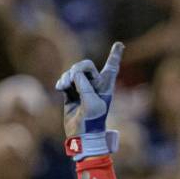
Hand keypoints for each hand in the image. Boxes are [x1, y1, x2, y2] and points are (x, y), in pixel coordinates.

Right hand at [56, 41, 123, 158]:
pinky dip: (62, 82)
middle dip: (78, 69)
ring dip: (67, 77)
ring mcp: (83, 89)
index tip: (119, 44)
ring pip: (73, 72)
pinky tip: (59, 88)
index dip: (115, 55)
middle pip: (86, 65)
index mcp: (106, 86)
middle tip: (72, 79)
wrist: (82, 135)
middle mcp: (95, 86)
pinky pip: (65, 80)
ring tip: (64, 86)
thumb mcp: (90, 101)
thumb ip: (83, 84)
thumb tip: (74, 74)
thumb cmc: (92, 119)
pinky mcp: (71, 93)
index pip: (111, 67)